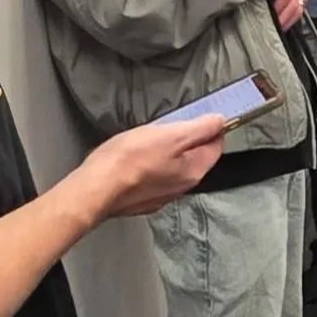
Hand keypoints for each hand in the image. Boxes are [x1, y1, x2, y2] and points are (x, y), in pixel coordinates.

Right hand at [74, 117, 224, 218]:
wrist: (95, 189)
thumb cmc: (131, 158)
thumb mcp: (170, 135)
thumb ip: (199, 128)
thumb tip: (221, 122)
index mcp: (194, 172)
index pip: (216, 147)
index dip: (212, 129)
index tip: (200, 115)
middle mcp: (182, 188)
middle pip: (195, 158)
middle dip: (188, 140)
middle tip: (170, 124)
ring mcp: (161, 197)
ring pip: (174, 168)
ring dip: (168, 153)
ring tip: (151, 138)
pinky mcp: (141, 201)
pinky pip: (154, 178)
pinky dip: (151, 166)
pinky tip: (137, 158)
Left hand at [269, 0, 311, 28]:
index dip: (278, 10)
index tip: (269, 21)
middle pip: (295, 4)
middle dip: (285, 19)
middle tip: (274, 30)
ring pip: (301, 7)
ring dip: (291, 19)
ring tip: (280, 28)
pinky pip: (304, 4)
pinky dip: (296, 13)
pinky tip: (287, 20)